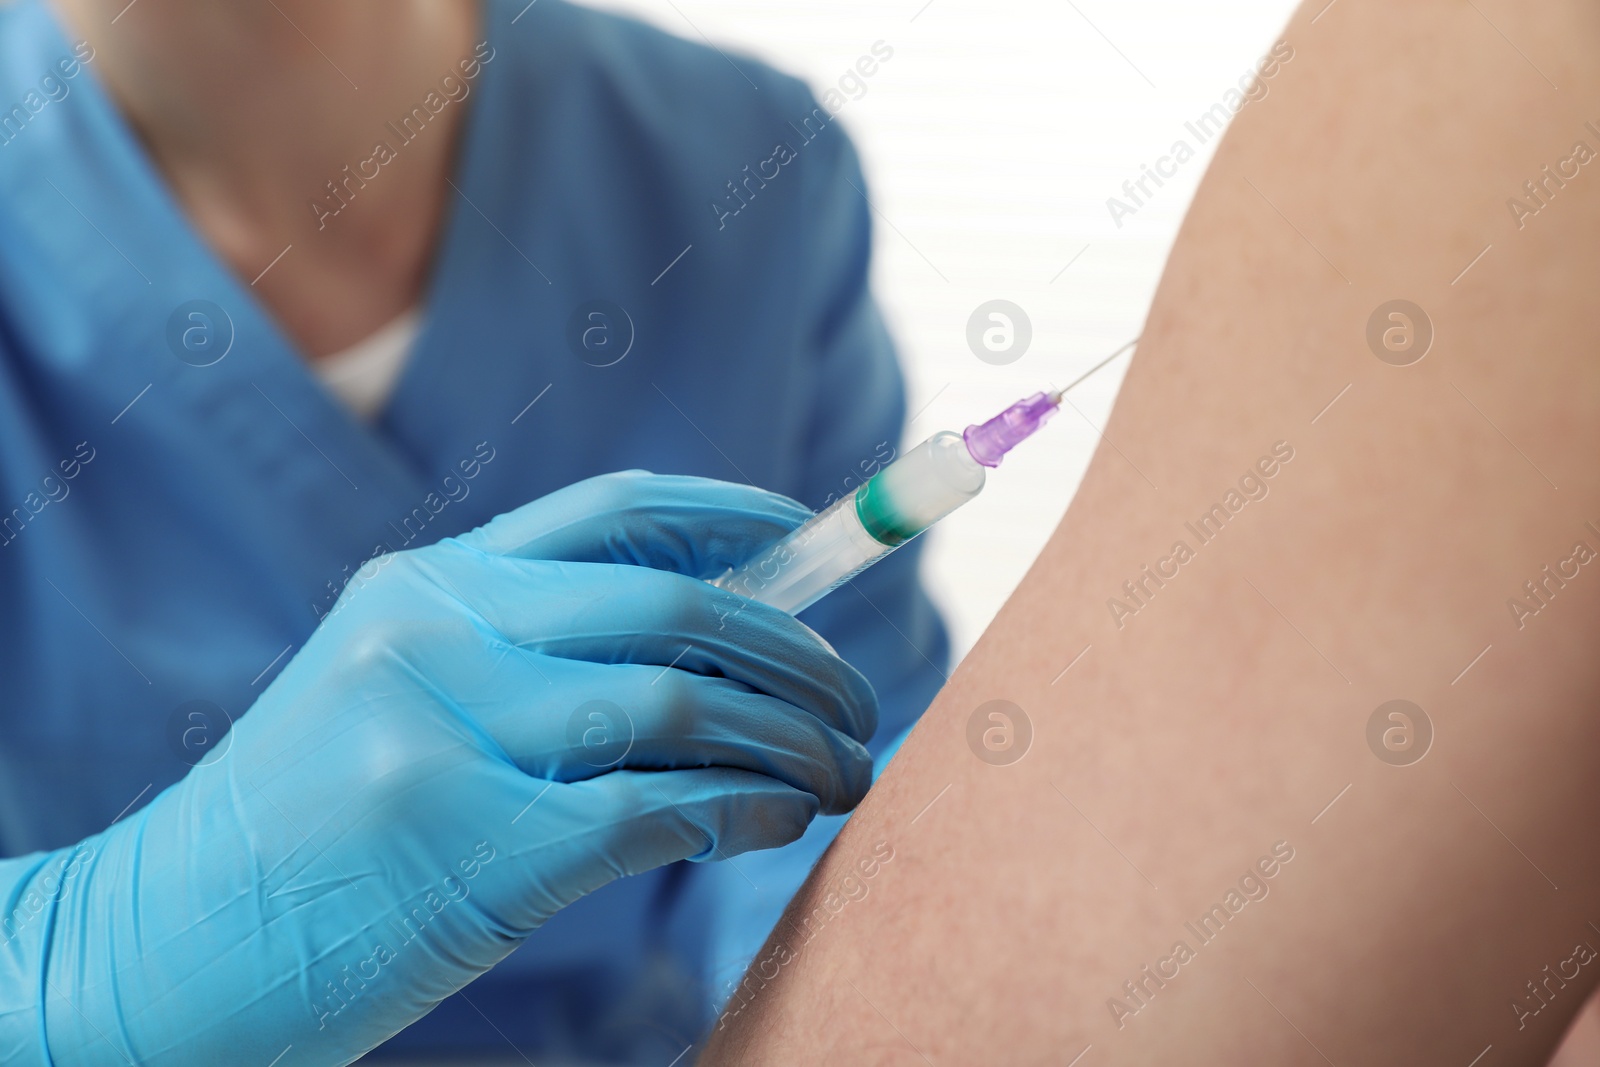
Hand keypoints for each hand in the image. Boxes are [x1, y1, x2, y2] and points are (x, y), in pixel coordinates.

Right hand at [2, 472, 876, 1065]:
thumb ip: (527, 650)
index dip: (738, 516)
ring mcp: (441, 731)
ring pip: (681, 703)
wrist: (160, 943)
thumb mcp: (395, 693)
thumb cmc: (304, 827)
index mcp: (423, 582)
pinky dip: (743, 812)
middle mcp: (432, 631)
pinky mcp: (462, 840)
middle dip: (797, 653)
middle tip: (856, 702)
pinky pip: (656, 807)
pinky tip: (776, 824)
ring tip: (843, 774)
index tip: (815, 537)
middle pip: (674, 605)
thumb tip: (715, 640)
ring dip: (792, 742)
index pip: (615, 511)